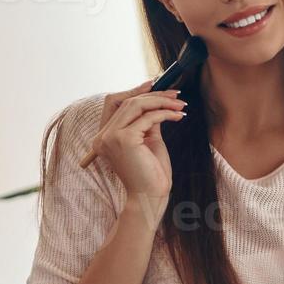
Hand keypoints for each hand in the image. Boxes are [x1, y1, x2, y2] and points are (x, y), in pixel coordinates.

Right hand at [91, 79, 186, 221]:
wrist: (150, 197)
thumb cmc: (151, 173)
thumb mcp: (148, 141)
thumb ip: (148, 121)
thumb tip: (157, 101)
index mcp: (104, 137)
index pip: (115, 103)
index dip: (136, 91)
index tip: (157, 86)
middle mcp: (102, 136)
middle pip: (126, 101)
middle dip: (154, 95)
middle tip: (177, 95)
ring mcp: (110, 137)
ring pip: (136, 105)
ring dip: (161, 101)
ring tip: (181, 105)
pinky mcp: (124, 139)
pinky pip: (148, 118)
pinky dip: (165, 113)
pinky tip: (179, 116)